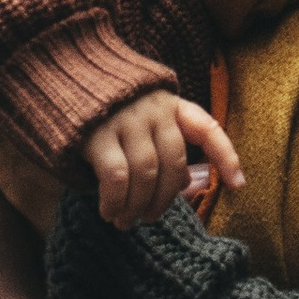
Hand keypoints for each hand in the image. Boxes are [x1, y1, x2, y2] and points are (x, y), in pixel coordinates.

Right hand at [79, 88, 244, 227]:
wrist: (59, 76)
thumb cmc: (106, 108)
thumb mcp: (142, 119)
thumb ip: (166, 147)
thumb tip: (191, 184)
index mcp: (170, 104)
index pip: (207, 129)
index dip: (226, 156)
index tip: (239, 185)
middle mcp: (153, 109)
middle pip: (174, 163)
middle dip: (165, 199)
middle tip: (150, 218)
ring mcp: (125, 119)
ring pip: (146, 174)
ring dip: (138, 206)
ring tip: (126, 221)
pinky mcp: (96, 133)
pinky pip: (116, 177)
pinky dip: (115, 201)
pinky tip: (109, 211)